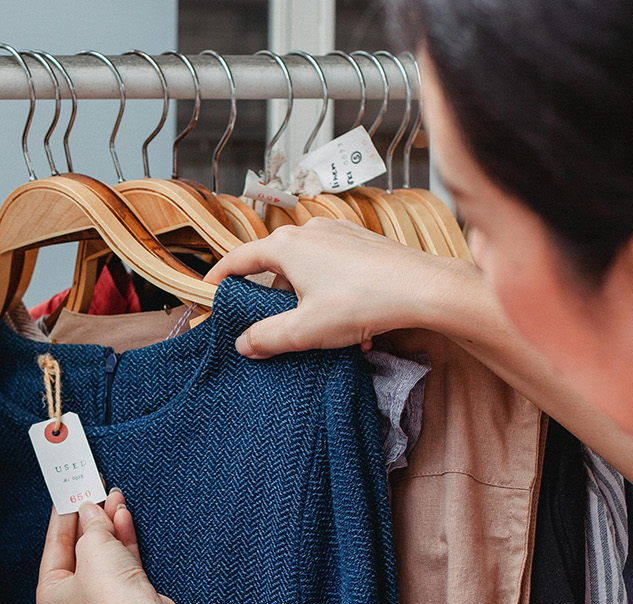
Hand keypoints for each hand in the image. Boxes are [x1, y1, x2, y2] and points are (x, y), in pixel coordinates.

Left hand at [37, 488, 192, 603]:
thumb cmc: (110, 600)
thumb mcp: (92, 548)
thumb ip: (91, 525)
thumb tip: (91, 511)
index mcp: (51, 598)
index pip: (54, 549)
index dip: (61, 519)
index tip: (67, 496)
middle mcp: (75, 603)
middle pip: (79, 552)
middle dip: (88, 520)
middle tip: (92, 493)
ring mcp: (103, 603)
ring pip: (103, 556)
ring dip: (108, 526)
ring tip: (113, 498)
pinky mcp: (129, 600)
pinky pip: (122, 563)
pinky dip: (123, 540)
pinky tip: (123, 516)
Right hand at [204, 217, 482, 357]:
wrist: (423, 288)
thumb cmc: (362, 302)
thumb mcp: (305, 329)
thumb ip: (267, 337)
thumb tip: (243, 344)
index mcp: (287, 246)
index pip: (240, 258)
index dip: (221, 275)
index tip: (210, 288)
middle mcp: (310, 231)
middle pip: (276, 265)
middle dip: (274, 298)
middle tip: (273, 324)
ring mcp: (339, 233)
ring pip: (308, 269)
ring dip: (308, 300)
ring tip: (323, 332)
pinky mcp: (363, 242)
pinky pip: (335, 268)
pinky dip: (333, 293)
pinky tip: (351, 322)